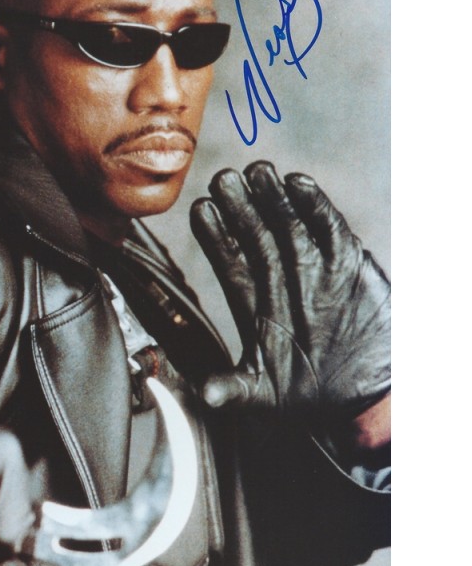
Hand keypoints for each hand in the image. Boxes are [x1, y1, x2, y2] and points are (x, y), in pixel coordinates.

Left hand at [190, 161, 389, 419]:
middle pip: (254, 234)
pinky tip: (299, 184)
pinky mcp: (346, 263)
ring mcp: (312, 267)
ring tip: (258, 171)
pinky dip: (316, 207)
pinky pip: (329, 229)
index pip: (228, 261)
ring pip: (287, 223)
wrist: (362, 393)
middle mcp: (277, 278)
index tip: (202, 209)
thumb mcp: (263, 394)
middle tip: (224, 178)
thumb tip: (207, 394)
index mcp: (251, 302)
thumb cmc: (305, 393)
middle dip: (239, 206)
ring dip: (273, 197)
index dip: (215, 236)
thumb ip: (234, 389)